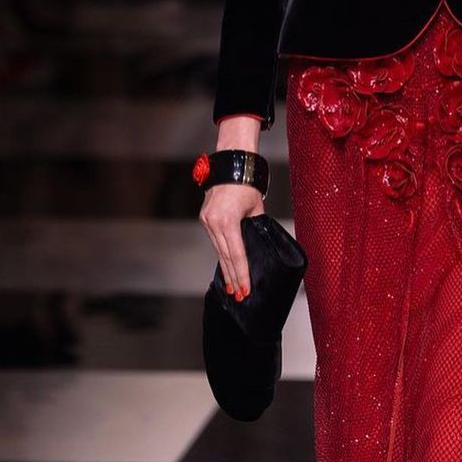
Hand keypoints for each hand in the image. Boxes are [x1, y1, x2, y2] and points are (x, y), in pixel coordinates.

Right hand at [199, 181, 263, 298]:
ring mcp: (207, 220)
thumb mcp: (257, 209)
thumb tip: (256, 243)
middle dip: (233, 278)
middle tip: (239, 295)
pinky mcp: (205, 218)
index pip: (237, 254)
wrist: (232, 166)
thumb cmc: (247, 184)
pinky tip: (225, 266)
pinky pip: (215, 241)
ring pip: (218, 251)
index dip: (241, 274)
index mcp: (228, 221)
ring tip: (232, 287)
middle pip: (225, 257)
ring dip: (226, 269)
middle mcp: (214, 223)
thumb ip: (256, 227)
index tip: (244, 289)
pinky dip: (221, 254)